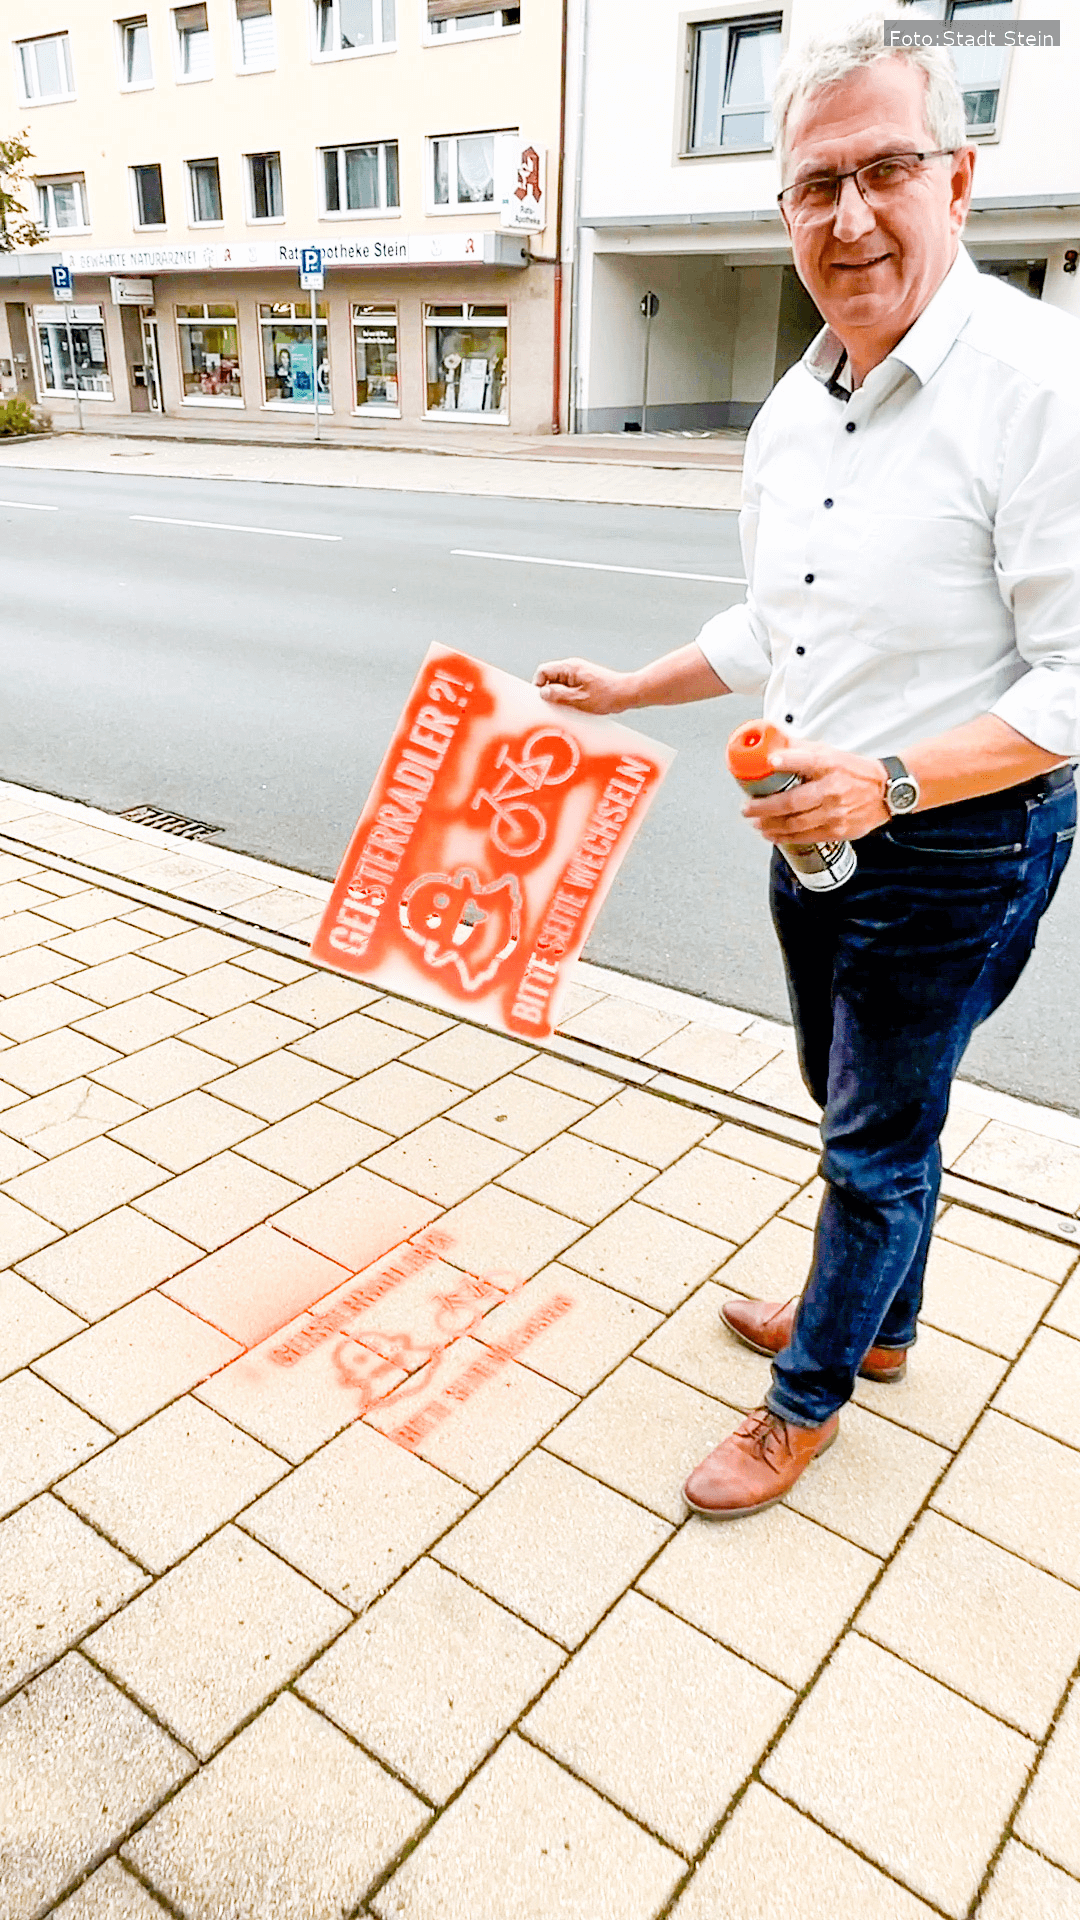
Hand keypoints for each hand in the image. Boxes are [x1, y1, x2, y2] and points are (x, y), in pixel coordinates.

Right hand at [534, 658, 633, 714]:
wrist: (627, 693)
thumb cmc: (608, 695)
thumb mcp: (579, 699)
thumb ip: (558, 695)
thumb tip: (543, 693)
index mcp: (569, 668)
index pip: (543, 671)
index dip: (539, 685)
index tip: (543, 698)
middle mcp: (573, 668)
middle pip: (550, 678)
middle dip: (550, 692)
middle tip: (557, 705)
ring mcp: (579, 674)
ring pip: (559, 684)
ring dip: (561, 696)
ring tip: (571, 706)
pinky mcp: (584, 681)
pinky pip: (569, 688)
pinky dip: (569, 697)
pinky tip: (577, 706)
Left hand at [743, 739, 889, 844]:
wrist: (886, 792)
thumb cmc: (854, 771)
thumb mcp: (830, 753)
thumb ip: (801, 750)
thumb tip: (772, 745)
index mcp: (831, 765)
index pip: (808, 760)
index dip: (788, 760)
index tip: (770, 760)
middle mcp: (833, 789)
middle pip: (792, 801)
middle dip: (764, 807)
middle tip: (747, 808)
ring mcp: (836, 812)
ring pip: (796, 823)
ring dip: (771, 825)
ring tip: (755, 823)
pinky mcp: (838, 830)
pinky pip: (807, 836)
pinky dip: (786, 837)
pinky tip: (772, 835)